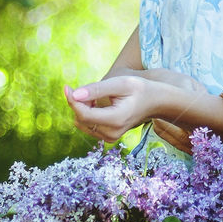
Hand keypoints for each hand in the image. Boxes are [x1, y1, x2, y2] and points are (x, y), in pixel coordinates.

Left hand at [64, 70, 204, 142]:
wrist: (155, 102)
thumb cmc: (140, 89)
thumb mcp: (120, 83)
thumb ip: (98, 89)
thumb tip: (74, 94)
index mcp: (115, 119)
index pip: (84, 114)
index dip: (72, 101)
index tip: (67, 87)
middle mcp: (111, 133)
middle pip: (81, 119)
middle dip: (78, 103)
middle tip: (86, 89)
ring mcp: (110, 137)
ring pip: (82, 124)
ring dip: (83, 109)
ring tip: (96, 97)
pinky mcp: (108, 137)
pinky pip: (88, 126)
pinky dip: (88, 114)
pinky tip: (98, 105)